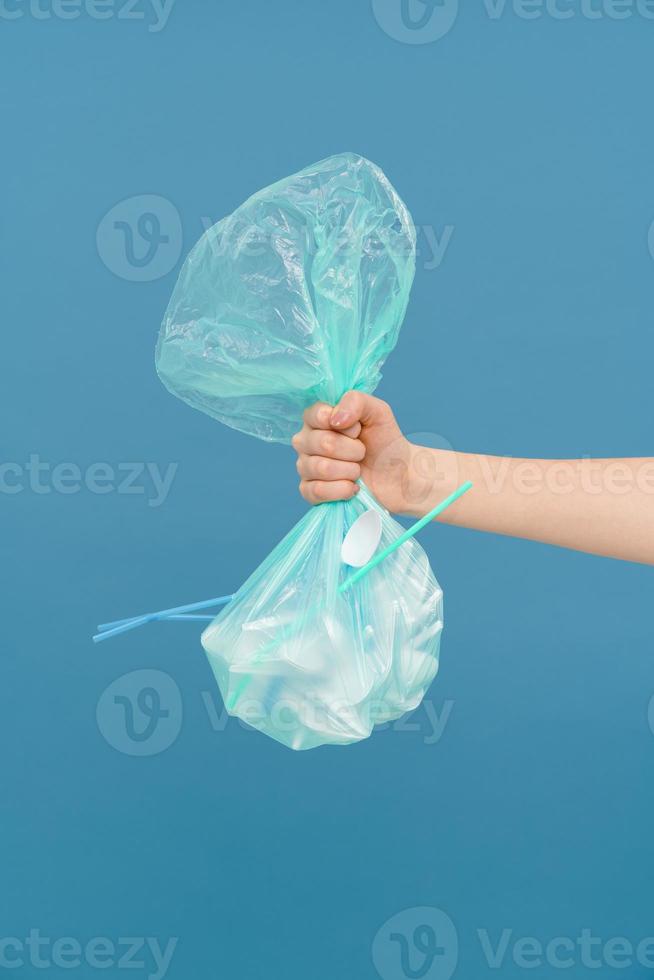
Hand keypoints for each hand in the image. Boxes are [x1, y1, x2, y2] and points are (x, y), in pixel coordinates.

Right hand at [291, 390, 411, 512]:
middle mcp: (306, 441)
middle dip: (353, 450)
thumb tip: (335, 419)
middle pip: (322, 443)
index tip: (358, 430)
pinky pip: (316, 491)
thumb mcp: (378, 412)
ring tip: (358, 470)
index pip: (316, 415)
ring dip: (350, 470)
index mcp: (317, 418)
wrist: (398, 475)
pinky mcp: (309, 491)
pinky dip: (341, 490)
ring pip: (321, 468)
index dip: (345, 426)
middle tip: (362, 453)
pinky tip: (352, 488)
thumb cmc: (385, 441)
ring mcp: (305, 466)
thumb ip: (356, 401)